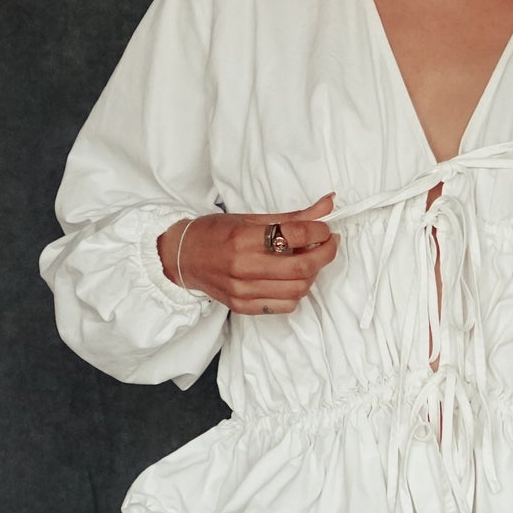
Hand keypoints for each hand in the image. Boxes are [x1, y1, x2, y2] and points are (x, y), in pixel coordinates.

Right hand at [157, 195, 338, 313]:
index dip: (319, 231)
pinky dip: (296, 292)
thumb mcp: (252, 218)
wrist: (183, 257)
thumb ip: (294, 217)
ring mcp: (242, 291)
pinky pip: (285, 305)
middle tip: (328, 243)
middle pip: (302, 267)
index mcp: (244, 238)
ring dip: (312, 274)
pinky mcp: (243, 306)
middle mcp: (243, 267)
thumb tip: (328, 205)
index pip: (296, 235)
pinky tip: (290, 278)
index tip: (325, 228)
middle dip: (325, 254)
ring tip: (307, 260)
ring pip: (298, 289)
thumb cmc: (216, 233)